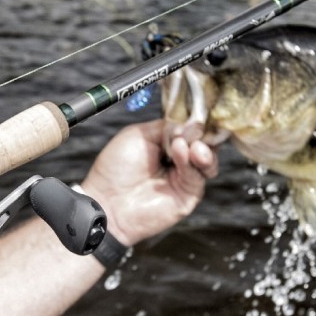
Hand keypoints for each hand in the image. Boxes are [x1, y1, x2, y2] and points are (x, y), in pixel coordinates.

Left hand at [82, 119, 218, 245]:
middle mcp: (178, 160)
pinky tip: (181, 151)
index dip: (196, 122)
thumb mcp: (140, 135)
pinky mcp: (188, 195)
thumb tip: (190, 123)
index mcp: (166, 144)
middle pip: (204, 143)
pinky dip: (191, 160)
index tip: (197, 114)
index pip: (191, 129)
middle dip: (203, 134)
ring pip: (207, 159)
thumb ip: (166, 126)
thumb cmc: (115, 169)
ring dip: (202, 147)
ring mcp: (184, 178)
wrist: (108, 201)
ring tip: (190, 144)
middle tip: (196, 128)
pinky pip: (197, 175)